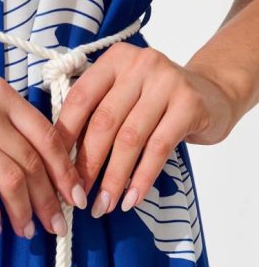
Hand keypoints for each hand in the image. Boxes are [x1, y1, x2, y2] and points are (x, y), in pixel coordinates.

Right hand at [0, 72, 87, 237]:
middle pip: (32, 161)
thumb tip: (44, 170)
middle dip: (49, 199)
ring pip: (10, 179)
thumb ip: (6, 127)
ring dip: (24, 211)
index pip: (46, 135)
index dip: (66, 170)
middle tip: (56, 225)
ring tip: (26, 231)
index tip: (75, 196)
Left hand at [55, 41, 238, 216]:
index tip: (55, 173)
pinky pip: (158, 148)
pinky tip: (131, 199)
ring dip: (113, 179)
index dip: (64, 139)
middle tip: (78, 198)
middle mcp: (139, 65)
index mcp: (114, 61)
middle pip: (103, 123)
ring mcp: (166, 82)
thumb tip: (60, 163)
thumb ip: (94, 116)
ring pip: (130, 139)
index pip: (80, 100)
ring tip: (103, 205)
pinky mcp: (189, 104)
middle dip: (87, 166)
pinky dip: (141, 178)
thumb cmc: (154, 103)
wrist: (211, 94)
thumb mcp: (122, 98)